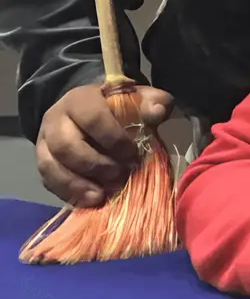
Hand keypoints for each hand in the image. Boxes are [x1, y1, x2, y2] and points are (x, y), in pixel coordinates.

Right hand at [35, 82, 172, 206]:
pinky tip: (90, 200)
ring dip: (78, 183)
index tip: (133, 155)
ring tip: (103, 194)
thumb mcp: (136, 98)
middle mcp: (55, 119)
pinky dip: (69, 192)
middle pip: (66, 145)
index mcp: (80, 100)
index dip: (113, 139)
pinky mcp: (42, 161)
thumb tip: (158, 111)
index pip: (91, 118)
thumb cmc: (117, 107)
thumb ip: (151, 101)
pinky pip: (48, 180)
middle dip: (95, 165)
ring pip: (51, 165)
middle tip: (120, 176)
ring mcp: (44, 141)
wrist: (90, 110)